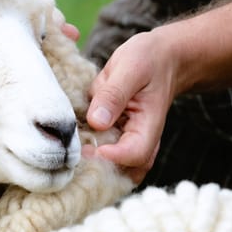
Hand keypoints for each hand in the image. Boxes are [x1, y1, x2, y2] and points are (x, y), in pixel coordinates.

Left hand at [86, 29, 177, 184]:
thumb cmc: (149, 60)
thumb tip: (96, 122)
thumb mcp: (130, 68)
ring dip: (90, 166)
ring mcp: (127, 142)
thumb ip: (113, 95)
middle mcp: (140, 141)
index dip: (110, 157)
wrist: (161, 58)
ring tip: (69, 150)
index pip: (134, 156)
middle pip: (123, 173)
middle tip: (71, 155)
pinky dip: (86, 155)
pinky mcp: (114, 137)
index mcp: (148, 127)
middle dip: (96, 170)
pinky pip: (101, 156)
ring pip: (111, 170)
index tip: (86, 147)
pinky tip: (71, 141)